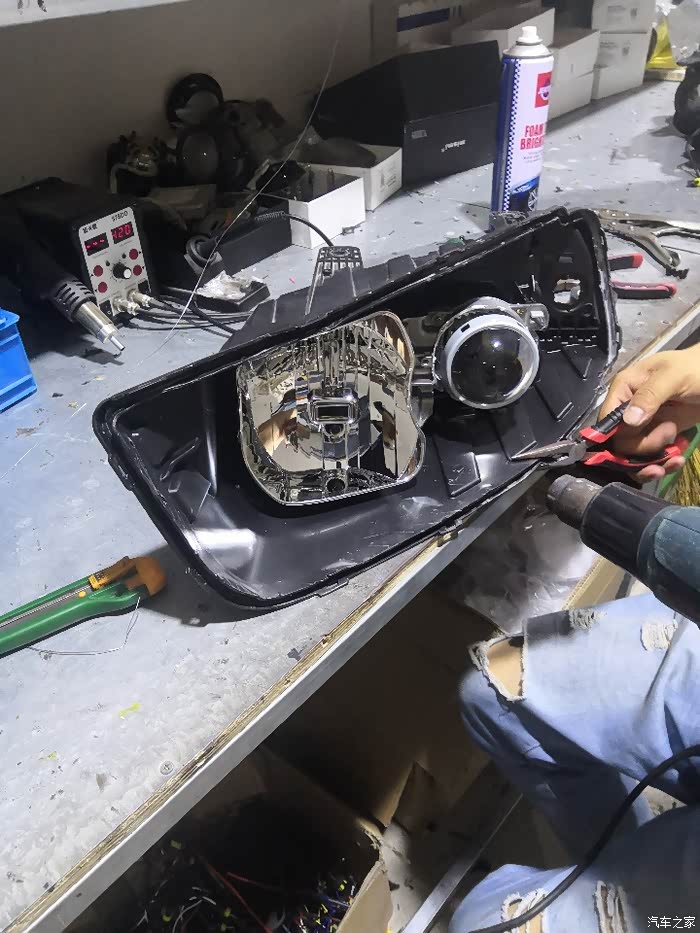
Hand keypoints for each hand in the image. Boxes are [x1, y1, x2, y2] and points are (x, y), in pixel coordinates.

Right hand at [599, 346, 699, 479]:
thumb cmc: (696, 368)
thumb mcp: (674, 377)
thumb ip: (649, 396)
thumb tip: (628, 420)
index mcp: (624, 389)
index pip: (607, 420)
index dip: (620, 436)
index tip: (642, 439)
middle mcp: (628, 409)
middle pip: (620, 443)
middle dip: (644, 447)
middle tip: (670, 432)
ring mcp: (643, 424)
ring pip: (633, 455)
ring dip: (652, 463)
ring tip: (674, 459)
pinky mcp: (657, 435)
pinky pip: (650, 458)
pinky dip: (663, 463)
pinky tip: (677, 459)